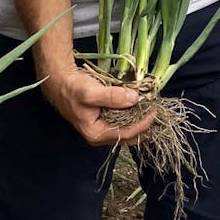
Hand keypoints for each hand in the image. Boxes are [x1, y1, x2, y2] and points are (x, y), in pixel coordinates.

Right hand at [41, 65, 156, 146]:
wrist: (60, 82)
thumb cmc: (74, 88)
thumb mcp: (92, 92)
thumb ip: (113, 97)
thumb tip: (135, 98)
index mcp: (96, 134)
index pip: (126, 134)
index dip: (143, 124)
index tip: (154, 111)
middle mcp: (99, 136)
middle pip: (128, 137)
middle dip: (145, 127)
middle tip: (158, 114)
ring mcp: (101, 129)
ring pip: (127, 131)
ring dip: (140, 123)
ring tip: (153, 112)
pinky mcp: (103, 120)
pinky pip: (123, 122)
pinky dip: (133, 117)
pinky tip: (141, 109)